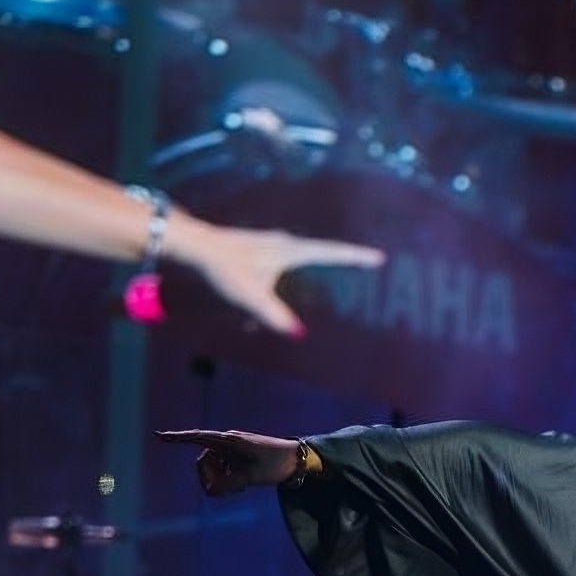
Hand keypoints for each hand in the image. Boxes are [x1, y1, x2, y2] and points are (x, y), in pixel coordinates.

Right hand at [155, 429, 299, 496]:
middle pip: (202, 463)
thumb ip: (227, 485)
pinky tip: (243, 484)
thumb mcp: (250, 478)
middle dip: (210, 478)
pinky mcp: (238, 457)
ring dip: (222, 480)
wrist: (298, 459)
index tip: (158, 436)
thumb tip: (211, 490)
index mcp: (228, 441)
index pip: (196, 438)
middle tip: (233, 487)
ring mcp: (232, 450)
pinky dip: (228, 479)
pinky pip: (222, 470)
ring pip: (212, 469)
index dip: (176, 438)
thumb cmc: (275, 464)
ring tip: (242, 486)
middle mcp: (227, 442)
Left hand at [169, 219, 384, 336]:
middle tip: (367, 263)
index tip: (380, 257)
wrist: (195, 245)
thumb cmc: (225, 267)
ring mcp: (273, 242)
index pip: (332, 253)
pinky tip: (290, 277)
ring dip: (323, 260)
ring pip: (305, 253)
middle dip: (345, 257)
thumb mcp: (250, 295)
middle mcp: (286, 243)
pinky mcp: (262, 246)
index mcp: (291, 251)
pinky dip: (302, 265)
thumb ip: (274, 314)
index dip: (356, 257)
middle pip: (323, 250)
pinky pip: (291, 257)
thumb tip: (298, 333)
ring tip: (339, 268)